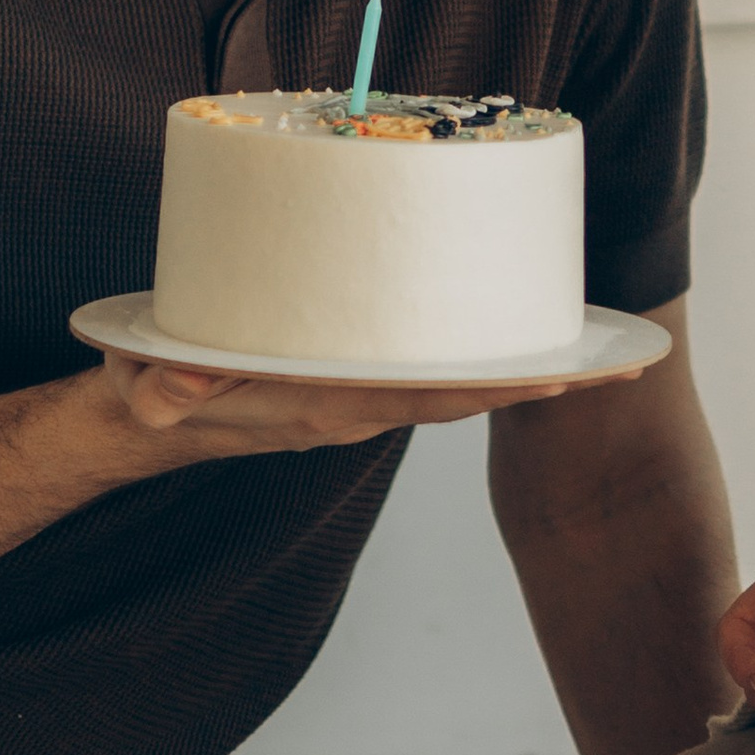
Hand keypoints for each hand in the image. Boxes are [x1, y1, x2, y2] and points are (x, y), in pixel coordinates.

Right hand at [89, 349, 571, 450]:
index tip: (557, 378)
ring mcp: (355, 397)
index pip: (426, 398)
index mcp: (323, 407)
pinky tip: (504, 331)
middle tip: (615, 365)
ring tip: (588, 348)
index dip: (493, 388)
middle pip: (462, 395)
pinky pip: (425, 371)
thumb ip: (158, 392)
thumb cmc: (151, 397)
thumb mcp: (145, 392)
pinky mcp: (346, 380)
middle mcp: (354, 407)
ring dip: (518, 372)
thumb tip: (173, 391)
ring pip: (452, 384)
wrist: (139, 423)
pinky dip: (473, 358)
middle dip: (536, 383)